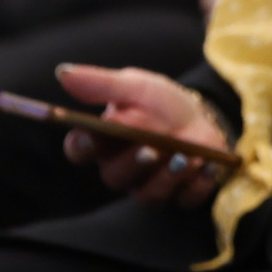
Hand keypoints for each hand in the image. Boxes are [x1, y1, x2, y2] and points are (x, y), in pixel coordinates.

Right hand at [53, 63, 232, 209]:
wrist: (200, 116)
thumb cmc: (160, 103)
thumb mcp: (134, 86)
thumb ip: (102, 84)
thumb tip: (63, 72)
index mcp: (104, 142)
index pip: (80, 151)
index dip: (82, 147)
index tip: (92, 137)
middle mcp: (122, 169)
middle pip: (115, 177)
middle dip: (134, 163)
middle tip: (150, 148)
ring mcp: (149, 186)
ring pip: (147, 195)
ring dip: (167, 177)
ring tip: (187, 156)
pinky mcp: (179, 196)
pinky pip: (184, 199)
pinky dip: (198, 183)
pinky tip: (209, 164)